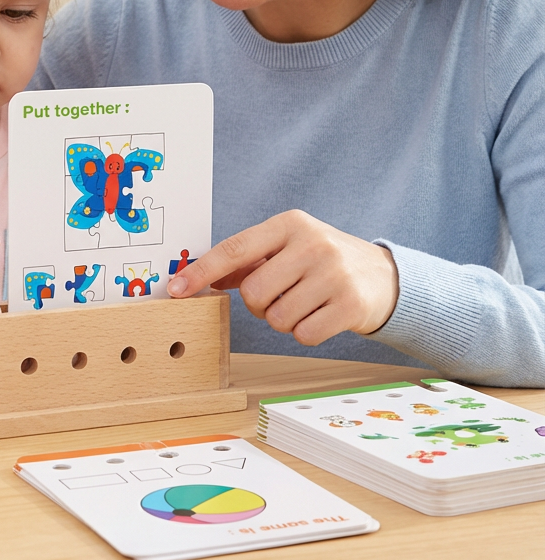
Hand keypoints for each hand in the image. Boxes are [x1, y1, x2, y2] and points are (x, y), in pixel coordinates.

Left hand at [167, 210, 398, 343]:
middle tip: (280, 295)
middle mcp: (311, 244)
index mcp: (288, 224)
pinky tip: (321, 316)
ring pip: (276, 317)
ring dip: (283, 320)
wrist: (384, 276)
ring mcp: (333, 274)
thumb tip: (195, 276)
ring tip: (304, 303)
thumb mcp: (286, 247)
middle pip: (252, 292)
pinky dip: (305, 333)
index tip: (176, 288)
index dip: (202, 271)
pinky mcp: (350, 305)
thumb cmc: (322, 260)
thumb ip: (245, 260)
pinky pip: (303, 335)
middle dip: (258, 304)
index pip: (234, 248)